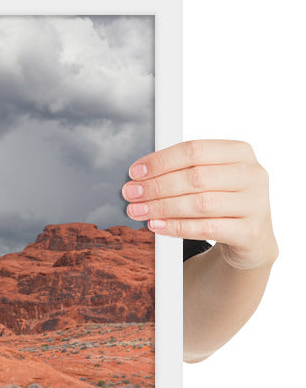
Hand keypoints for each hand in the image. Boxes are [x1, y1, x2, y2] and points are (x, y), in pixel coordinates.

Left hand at [122, 139, 277, 270]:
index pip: (194, 150)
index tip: (135, 172)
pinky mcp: (250, 232)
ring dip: (162, 207)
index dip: (161, 161)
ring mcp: (256, 204)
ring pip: (199, 203)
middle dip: (156, 186)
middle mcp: (252, 175)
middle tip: (130, 193)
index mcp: (240, 152)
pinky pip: (206, 228)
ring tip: (137, 210)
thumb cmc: (222, 200)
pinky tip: (156, 225)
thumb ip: (181, 170)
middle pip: (195, 177)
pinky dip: (176, 227)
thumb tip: (138, 176)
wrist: (251, 237)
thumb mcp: (210, 178)